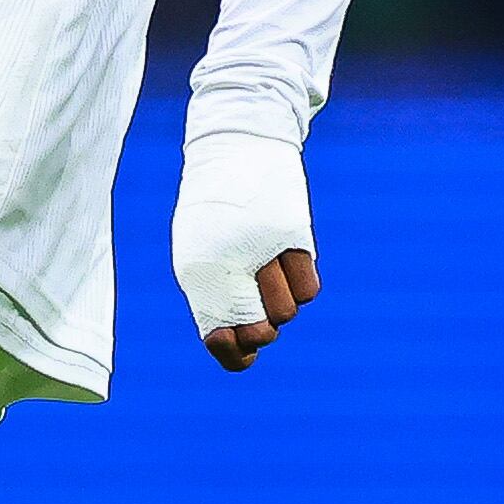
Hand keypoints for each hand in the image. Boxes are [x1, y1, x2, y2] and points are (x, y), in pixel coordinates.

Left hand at [171, 125, 319, 372]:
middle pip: (260, 331)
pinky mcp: (292, 234)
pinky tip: (287, 261)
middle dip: (263, 331)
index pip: (217, 335)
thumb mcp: (199, 250)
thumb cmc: (215, 207)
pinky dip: (302, 284)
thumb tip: (240, 344)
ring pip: (288, 311)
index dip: (234, 356)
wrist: (236, 146)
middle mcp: (224, 264)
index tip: (245, 356)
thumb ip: (214, 296)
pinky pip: (309, 288)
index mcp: (194, 271)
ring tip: (268, 269)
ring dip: (282, 301)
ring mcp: (260, 249)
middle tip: (260, 311)